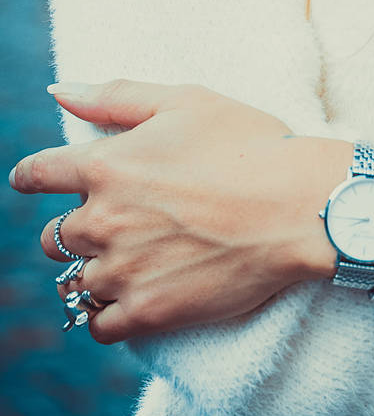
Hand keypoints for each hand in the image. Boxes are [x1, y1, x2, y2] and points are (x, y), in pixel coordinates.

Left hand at [9, 78, 351, 344]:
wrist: (298, 207)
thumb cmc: (248, 144)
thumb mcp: (185, 100)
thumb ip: (115, 96)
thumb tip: (58, 91)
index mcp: (106, 165)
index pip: (37, 174)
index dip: (33, 176)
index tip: (37, 180)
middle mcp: (102, 221)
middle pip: (54, 235)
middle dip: (77, 226)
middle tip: (118, 219)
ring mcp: (122, 272)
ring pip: (76, 281)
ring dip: (97, 269)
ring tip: (134, 258)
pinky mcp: (146, 312)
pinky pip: (99, 325)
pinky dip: (110, 311)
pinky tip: (134, 294)